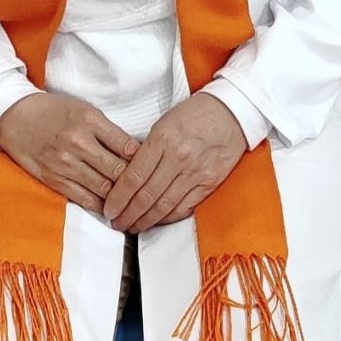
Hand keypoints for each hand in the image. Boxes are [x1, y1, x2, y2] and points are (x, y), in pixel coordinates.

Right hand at [0, 93, 139, 214]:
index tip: (154, 169)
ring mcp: (65, 162)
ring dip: (121, 199)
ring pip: (103, 188)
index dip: (144, 162)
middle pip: (118, 170)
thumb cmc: (55, 112)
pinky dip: (100, 205)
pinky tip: (111, 208)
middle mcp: (78, 142)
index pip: (127, 147)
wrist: (17, 117)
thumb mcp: (85, 111)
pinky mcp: (54, 178)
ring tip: (135, 204)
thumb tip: (136, 153)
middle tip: (150, 192)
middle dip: (136, 184)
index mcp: (90, 121)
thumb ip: (109, 131)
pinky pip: (83, 198)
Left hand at [104, 93, 246, 232]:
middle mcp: (179, 158)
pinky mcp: (210, 183)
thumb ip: (147, 149)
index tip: (109, 209)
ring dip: (145, 220)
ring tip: (132, 227)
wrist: (231, 113)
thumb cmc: (194, 114)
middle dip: (128, 214)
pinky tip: (157, 222)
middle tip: (116, 224)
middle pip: (147, 195)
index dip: (118, 198)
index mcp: (163, 139)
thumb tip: (128, 177)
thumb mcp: (164, 123)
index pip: (134, 177)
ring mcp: (196, 172)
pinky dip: (168, 218)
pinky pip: (185, 207)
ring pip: (165, 205)